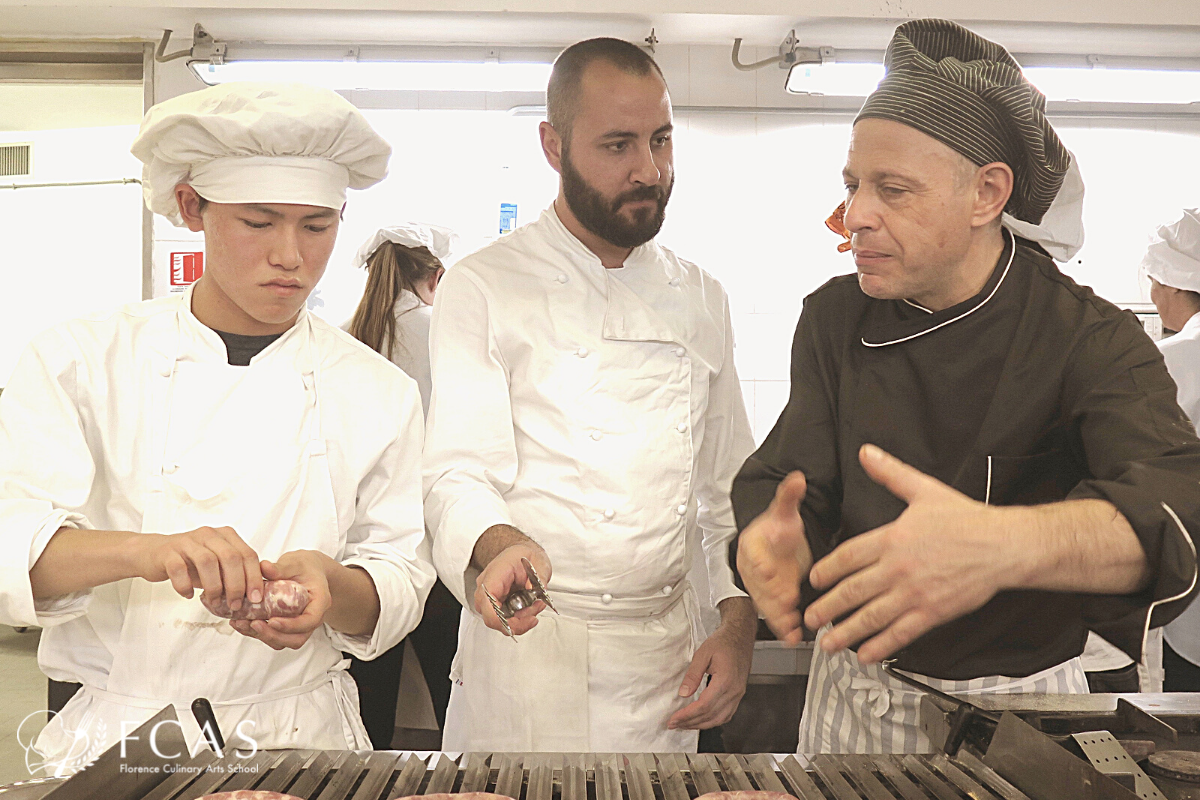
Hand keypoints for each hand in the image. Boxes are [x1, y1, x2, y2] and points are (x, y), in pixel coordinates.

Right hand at [136, 526, 262, 611]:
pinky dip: (185, 585)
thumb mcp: (217, 565)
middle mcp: (209, 534)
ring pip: (207, 561)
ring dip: (214, 587)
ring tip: (214, 602)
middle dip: (236, 585)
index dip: (254, 577)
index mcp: (226, 536)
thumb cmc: (190, 562)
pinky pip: (179, 569)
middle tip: (235, 604)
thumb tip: (256, 595)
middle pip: (230, 557)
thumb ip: (236, 573)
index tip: (256, 598)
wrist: (153, 554)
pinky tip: (188, 595)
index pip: (248, 554)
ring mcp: (187, 541)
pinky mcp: (168, 552)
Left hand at [230, 550, 332, 650]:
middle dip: (273, 635)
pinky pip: (274, 637)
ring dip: (262, 636)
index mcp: (320, 602)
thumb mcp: (295, 563)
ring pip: (284, 641)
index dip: (291, 625)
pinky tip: (240, 622)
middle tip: (253, 624)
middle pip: (296, 639)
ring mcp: (299, 626)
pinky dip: (257, 633)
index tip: (272, 621)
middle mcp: (312, 618)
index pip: (309, 621)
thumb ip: (281, 567)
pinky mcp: (286, 628)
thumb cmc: (304, 566)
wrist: (308, 571)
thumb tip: (264, 567)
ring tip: (242, 623)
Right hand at [474, 543, 551, 636]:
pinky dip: (519, 619)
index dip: (501, 619)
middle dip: (518, 621)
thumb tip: (538, 593)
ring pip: (500, 621)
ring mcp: (490, 597)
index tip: (524, 620)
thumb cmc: (524, 556)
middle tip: (536, 610)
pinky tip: (530, 609)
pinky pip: (504, 619)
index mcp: (495, 574)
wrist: (520, 553)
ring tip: (537, 605)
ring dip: (521, 620)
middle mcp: (487, 588)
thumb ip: (539, 577)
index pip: (487, 603)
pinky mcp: (496, 604)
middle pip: (493, 618)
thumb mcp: (539, 561)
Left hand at [667, 614, 753, 730]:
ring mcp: (738, 694)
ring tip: (685, 725)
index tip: (673, 719)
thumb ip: (692, 675)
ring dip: (701, 725)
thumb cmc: (723, 642)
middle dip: (690, 723)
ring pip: (720, 719)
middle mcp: (734, 691)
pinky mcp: (738, 694)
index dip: (687, 715)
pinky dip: (713, 721)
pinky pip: (726, 714)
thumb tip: (683, 693)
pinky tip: (701, 720)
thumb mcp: (703, 654)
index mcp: (725, 681)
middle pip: (711, 716)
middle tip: (674, 724)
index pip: (704, 706)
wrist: (740, 636)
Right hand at [736, 472, 811, 644]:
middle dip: (773, 594)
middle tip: (788, 600)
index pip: (753, 554)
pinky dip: (784, 627)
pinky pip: (775, 615)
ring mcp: (762, 586)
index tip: (772, 571)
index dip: (762, 564)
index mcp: (752, 544)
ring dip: (778, 615)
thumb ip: (789, 496)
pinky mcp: (772, 601)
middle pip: (759, 583)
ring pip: (766, 602)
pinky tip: (794, 636)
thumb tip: (797, 478)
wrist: (775, 544)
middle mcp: (753, 568)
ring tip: (791, 625)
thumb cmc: (777, 529)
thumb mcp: (785, 512)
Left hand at [804, 444, 1018, 663]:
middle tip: (810, 618)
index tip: (814, 580)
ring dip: (846, 632)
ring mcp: (915, 593)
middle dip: (827, 607)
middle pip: (852, 590)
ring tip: (829, 643)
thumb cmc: (967, 520)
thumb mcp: (924, 490)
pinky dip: (880, 645)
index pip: (847, 556)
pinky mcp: (933, 612)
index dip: (826, 570)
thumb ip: (890, 474)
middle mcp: (898, 567)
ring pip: (872, 616)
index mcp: (892, 538)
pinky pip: (901, 633)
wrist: (1004, 546)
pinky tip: (866, 654)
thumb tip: (867, 453)